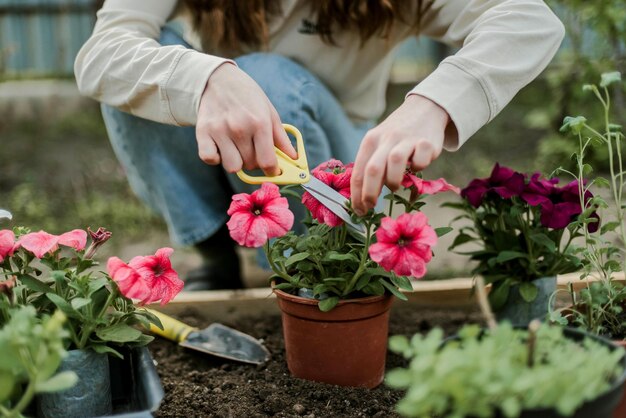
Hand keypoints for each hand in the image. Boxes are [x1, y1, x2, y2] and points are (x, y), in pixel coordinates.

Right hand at [196, 63, 296, 174]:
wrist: (218, 78)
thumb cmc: (247, 96)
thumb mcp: (269, 112)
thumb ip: (281, 137)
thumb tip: (294, 158)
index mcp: (259, 123)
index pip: (267, 162)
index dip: (272, 170)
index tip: (272, 170)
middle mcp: (239, 128)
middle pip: (250, 165)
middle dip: (255, 162)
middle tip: (253, 148)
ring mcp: (219, 130)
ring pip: (232, 166)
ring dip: (236, 161)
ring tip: (236, 147)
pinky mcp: (203, 132)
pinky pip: (209, 159)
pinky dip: (216, 158)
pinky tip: (221, 148)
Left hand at [351, 94, 449, 214]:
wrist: (424, 108)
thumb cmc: (397, 135)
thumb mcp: (379, 143)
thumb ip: (372, 165)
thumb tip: (363, 197)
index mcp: (370, 141)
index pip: (359, 171)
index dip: (357, 194)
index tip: (358, 210)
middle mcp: (386, 138)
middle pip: (373, 169)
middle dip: (370, 193)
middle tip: (371, 206)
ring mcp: (406, 139)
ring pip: (395, 163)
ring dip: (394, 181)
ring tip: (395, 186)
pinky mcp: (426, 141)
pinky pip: (421, 161)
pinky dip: (419, 168)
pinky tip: (417, 165)